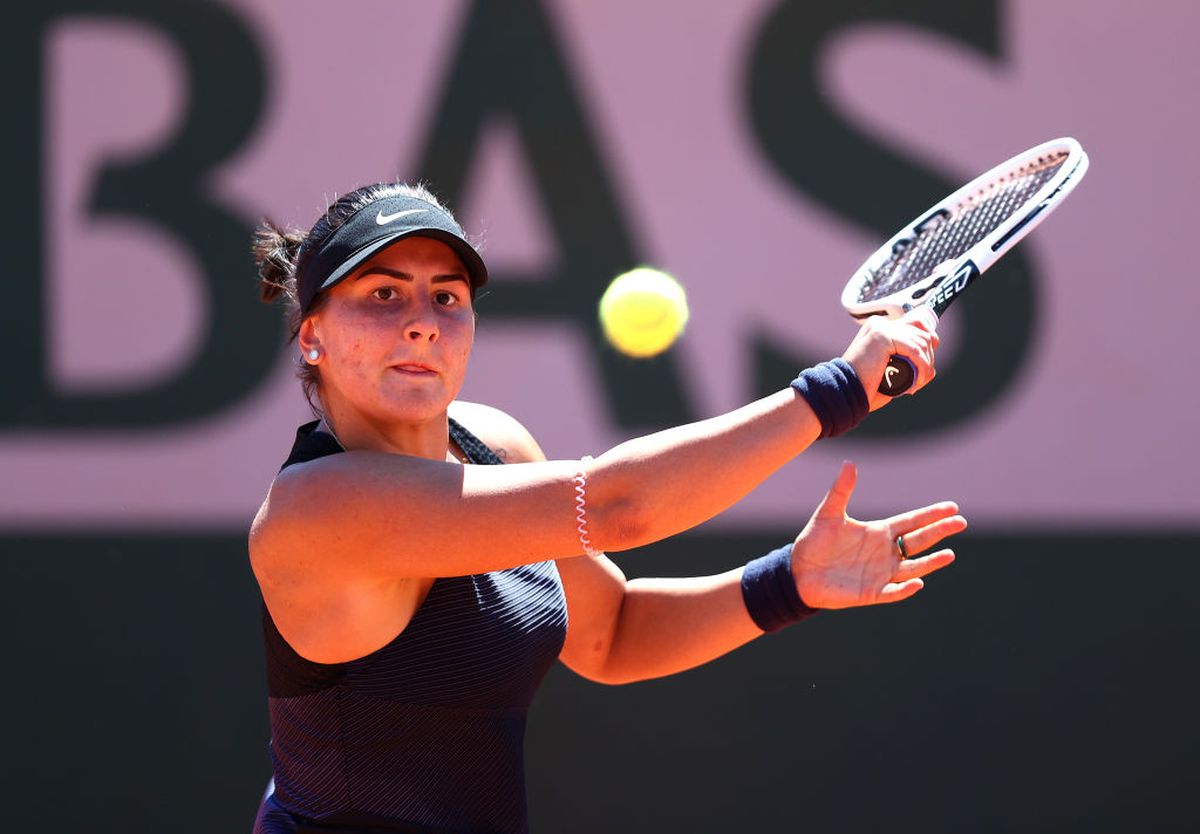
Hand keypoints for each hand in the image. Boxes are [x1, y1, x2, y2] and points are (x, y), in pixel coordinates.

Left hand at [791, 461, 964, 608]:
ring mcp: (881, 573)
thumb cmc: (815, 541)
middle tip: (960, 522)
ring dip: (931, 562)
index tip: (952, 507)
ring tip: (949, 554)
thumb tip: (849, 463)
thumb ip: (841, 491)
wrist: (799, 571)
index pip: (911, 522)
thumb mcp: (828, 514)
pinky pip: (893, 592)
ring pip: (913, 567)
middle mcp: (885, 552)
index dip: (931, 515)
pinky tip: (917, 583)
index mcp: (879, 532)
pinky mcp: (872, 593)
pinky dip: (905, 589)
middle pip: (919, 541)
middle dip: (939, 531)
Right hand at [841, 306, 939, 410]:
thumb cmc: (864, 387)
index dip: (927, 340)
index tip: (927, 362)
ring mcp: (881, 328)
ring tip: (918, 382)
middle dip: (928, 355)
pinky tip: (919, 379)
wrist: (845, 393)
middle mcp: (880, 324)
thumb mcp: (891, 374)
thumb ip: (908, 368)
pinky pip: (915, 349)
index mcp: (880, 329)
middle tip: (921, 377)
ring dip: (926, 364)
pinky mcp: (882, 336)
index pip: (915, 323)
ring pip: (920, 340)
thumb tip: (933, 368)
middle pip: (921, 331)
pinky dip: (922, 365)